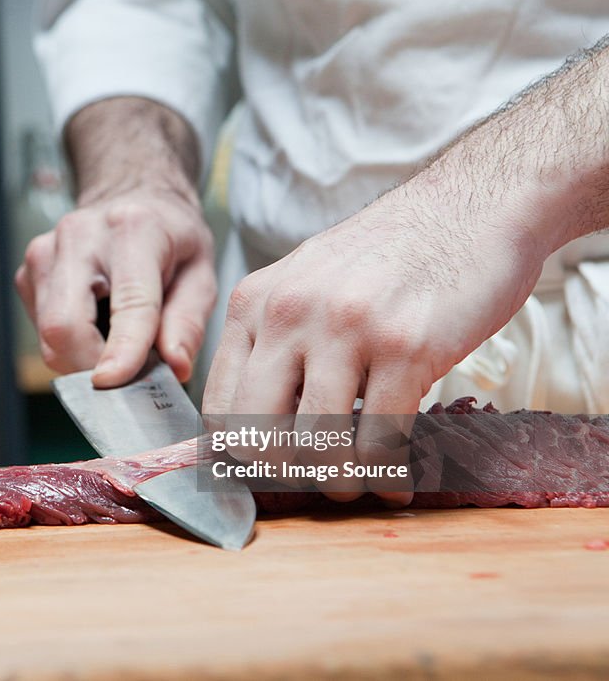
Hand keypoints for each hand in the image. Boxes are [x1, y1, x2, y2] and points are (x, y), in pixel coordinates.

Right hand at [16, 185, 215, 385]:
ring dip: (83, 359)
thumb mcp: (201, 272)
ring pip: (49, 337)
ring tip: (117, 344)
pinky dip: (71, 345)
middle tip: (127, 378)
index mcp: (134, 229)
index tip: (115, 382)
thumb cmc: (170, 238)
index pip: (126, 302)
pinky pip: (42, 332)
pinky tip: (95, 326)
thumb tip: (175, 368)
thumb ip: (189, 322)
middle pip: (65, 325)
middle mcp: (79, 236)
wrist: (131, 198)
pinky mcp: (27, 274)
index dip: (121, 349)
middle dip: (92, 367)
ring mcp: (44, 254)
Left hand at [202, 182, 548, 502]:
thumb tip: (253, 423)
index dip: (240, 452)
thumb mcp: (307, 284)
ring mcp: (347, 329)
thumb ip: (276, 341)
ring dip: (341, 481)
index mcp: (255, 302)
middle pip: (257, 433)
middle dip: (285, 473)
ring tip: (359, 480)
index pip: (219, 404)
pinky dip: (388, 474)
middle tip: (313, 479)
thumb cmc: (388, 256)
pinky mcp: (406, 347)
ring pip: (319, 446)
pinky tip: (397, 478)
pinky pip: (381, 441)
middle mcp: (290, 314)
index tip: (269, 469)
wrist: (470, 207)